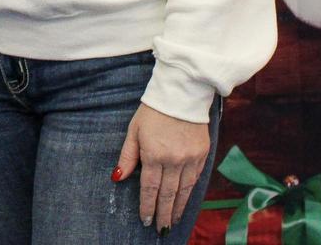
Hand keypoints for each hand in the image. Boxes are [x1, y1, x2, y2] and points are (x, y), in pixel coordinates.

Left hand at [114, 103, 210, 232]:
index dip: (147, 206)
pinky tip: (185, 200)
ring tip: (173, 221)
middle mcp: (174, 160)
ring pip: (184, 190)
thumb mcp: (134, 130)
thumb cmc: (153, 110)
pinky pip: (196, 178)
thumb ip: (128, 156)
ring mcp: (191, 157)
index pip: (150, 188)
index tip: (146, 219)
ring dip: (178, 208)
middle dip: (163, 214)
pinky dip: (190, 192)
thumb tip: (118, 177)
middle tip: (160, 229)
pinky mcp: (203, 153)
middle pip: (168, 194)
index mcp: (154, 154)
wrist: (183, 92)